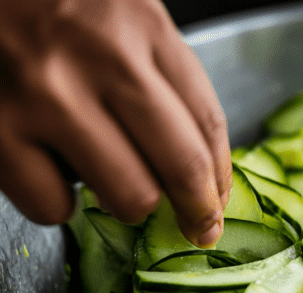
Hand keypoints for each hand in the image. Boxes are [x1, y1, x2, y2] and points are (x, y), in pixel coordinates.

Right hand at [0, 0, 231, 247]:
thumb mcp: (127, 17)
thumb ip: (163, 76)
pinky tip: (56, 175)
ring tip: (117, 185)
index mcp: (144, 27)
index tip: (217, 205)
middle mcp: (102, 60)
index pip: (208, 123)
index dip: (221, 179)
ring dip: (131, 206)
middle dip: (197, 210)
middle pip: (181, 166)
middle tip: (196, 226)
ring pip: (128, 196)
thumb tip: (198, 168)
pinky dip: (60, 205)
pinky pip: (52, 205)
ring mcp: (48, 96)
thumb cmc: (57, 0)